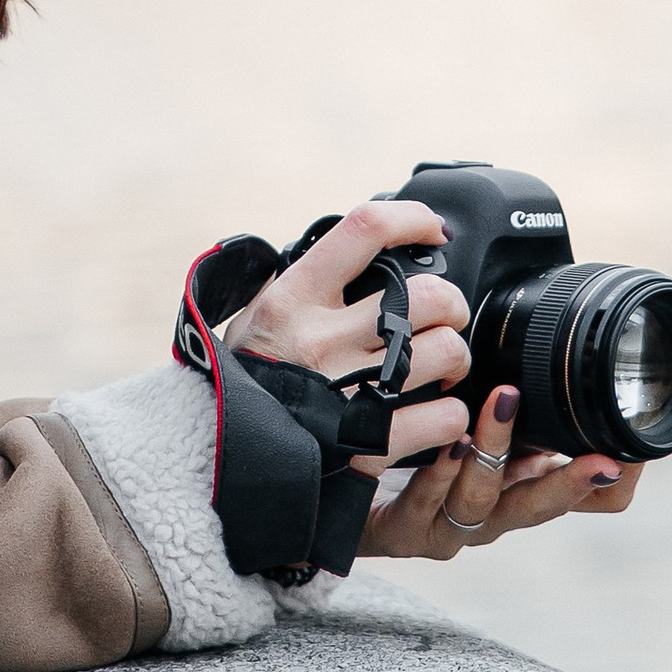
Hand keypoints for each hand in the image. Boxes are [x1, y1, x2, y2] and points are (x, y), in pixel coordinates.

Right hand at [226, 197, 472, 469]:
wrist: (215, 453)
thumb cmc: (242, 380)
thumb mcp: (254, 316)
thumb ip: (294, 282)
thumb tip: (331, 249)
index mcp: (295, 298)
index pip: (364, 230)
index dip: (412, 219)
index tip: (433, 229)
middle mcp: (323, 338)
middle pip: (428, 295)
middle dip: (451, 303)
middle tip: (446, 316)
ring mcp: (348, 390)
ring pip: (445, 351)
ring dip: (456, 359)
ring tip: (444, 368)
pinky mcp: (367, 441)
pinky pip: (441, 417)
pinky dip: (449, 416)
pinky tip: (435, 414)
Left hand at [358, 378, 642, 561]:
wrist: (338, 494)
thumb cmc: (413, 454)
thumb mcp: (477, 427)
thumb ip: (516, 405)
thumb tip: (550, 351)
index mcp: (518, 487)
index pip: (583, 498)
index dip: (614, 483)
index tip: (632, 452)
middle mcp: (489, 514)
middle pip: (541, 508)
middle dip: (571, 482)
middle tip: (601, 459)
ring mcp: (445, 528)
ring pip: (482, 505)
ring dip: (496, 453)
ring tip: (501, 408)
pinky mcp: (398, 531)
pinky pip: (422, 510)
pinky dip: (439, 477)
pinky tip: (449, 445)